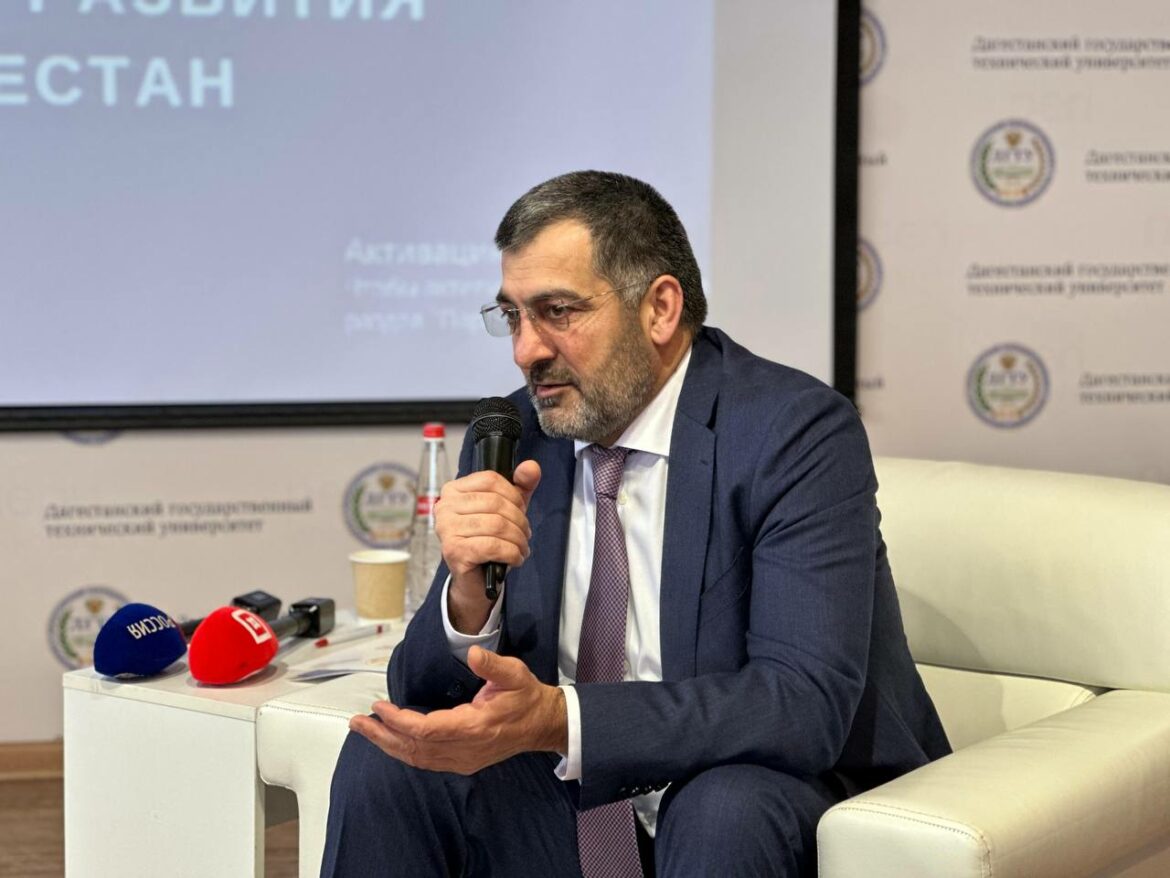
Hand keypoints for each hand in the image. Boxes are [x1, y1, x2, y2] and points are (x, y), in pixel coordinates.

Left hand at [350, 646, 567, 774]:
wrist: (542, 724)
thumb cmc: (526, 697)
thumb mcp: (515, 673)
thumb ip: (492, 665)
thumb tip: (473, 654)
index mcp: (474, 727)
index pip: (426, 730)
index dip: (399, 720)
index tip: (380, 706)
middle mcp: (464, 749)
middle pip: (414, 748)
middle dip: (382, 735)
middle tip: (357, 722)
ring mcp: (462, 759)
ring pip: (417, 758)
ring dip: (388, 745)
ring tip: (365, 729)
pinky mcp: (462, 762)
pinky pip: (425, 761)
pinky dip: (403, 751)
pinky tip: (390, 740)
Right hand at [435, 460, 540, 631]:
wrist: (474, 578)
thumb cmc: (487, 539)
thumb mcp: (507, 508)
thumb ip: (521, 486)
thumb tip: (531, 467)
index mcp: (454, 490)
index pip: (490, 479)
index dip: (514, 494)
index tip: (521, 509)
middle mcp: (444, 507)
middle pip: (495, 503)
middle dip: (519, 520)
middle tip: (525, 534)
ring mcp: (446, 529)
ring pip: (497, 525)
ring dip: (518, 539)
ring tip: (521, 547)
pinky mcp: (454, 551)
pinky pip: (493, 546)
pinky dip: (512, 553)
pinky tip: (515, 558)